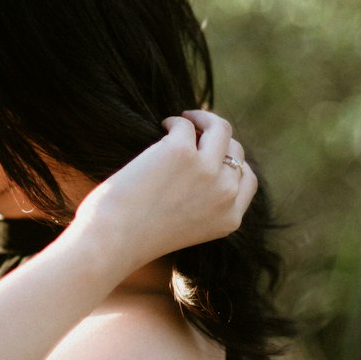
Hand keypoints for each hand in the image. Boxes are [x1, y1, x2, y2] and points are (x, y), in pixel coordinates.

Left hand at [72, 110, 257, 273]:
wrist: (113, 241)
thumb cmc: (136, 237)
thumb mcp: (186, 227)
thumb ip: (203, 204)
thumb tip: (204, 165)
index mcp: (229, 218)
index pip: (247, 180)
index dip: (232, 162)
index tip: (213, 154)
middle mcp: (225, 194)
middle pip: (236, 151)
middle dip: (217, 139)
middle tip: (195, 133)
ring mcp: (206, 170)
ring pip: (220, 128)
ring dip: (203, 119)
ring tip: (184, 119)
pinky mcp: (181, 151)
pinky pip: (185, 125)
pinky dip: (174, 122)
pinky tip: (160, 126)